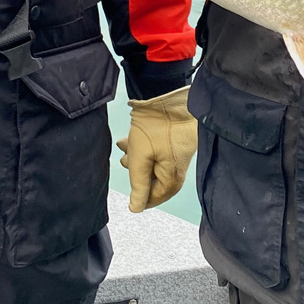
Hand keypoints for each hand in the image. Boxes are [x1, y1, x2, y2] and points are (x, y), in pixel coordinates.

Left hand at [117, 85, 196, 212]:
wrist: (174, 95)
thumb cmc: (159, 125)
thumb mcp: (141, 156)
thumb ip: (138, 184)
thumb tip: (136, 208)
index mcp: (172, 179)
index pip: (152, 198)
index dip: (136, 192)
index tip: (127, 179)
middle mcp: (178, 170)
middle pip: (152, 181)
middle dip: (135, 171)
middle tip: (125, 160)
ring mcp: (178, 156)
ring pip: (152, 164)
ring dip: (137, 157)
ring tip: (125, 146)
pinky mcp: (176, 143)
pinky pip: (157, 152)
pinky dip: (143, 148)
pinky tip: (132, 138)